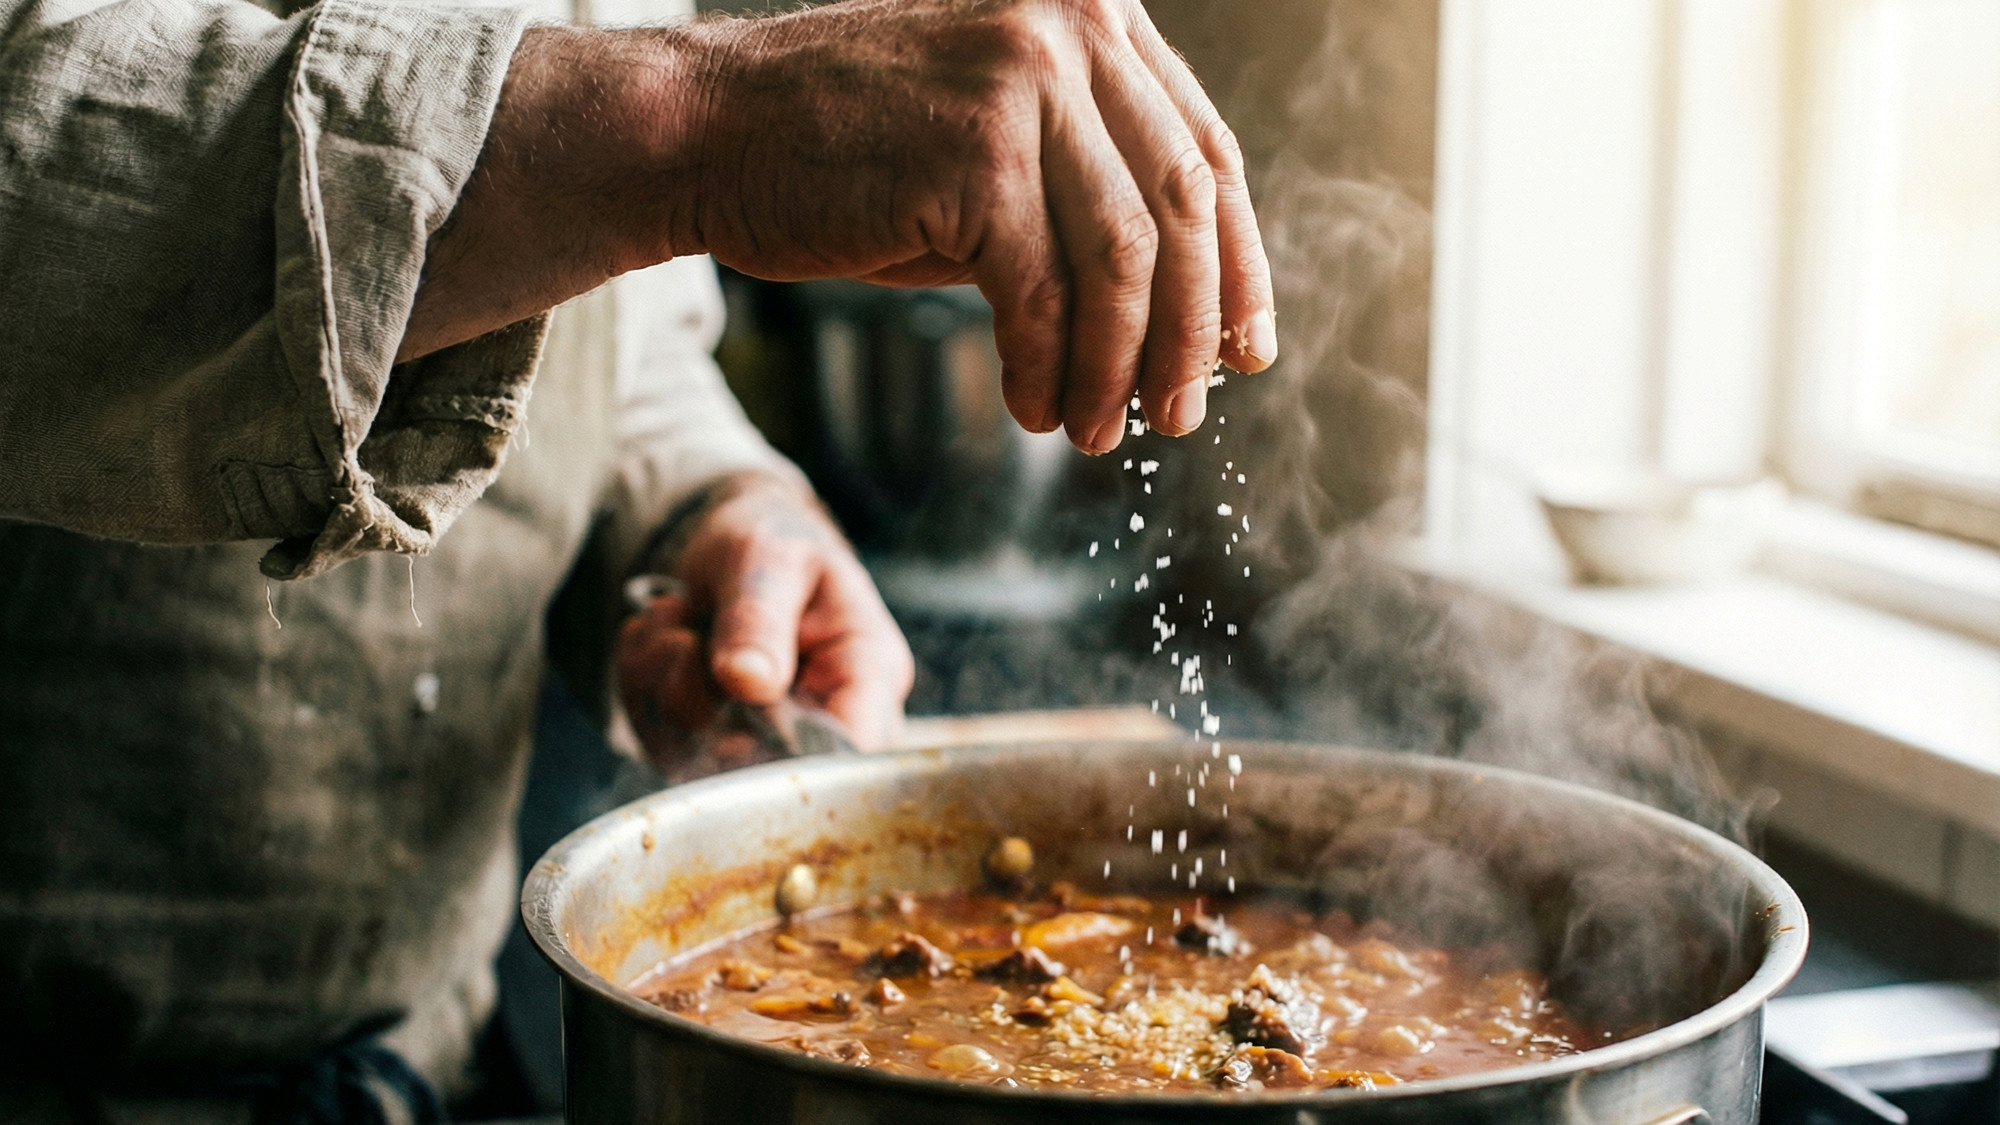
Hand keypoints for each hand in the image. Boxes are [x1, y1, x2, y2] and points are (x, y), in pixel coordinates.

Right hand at [406, 0, 1276, 453]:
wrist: (707, 135)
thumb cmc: (847, 156)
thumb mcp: (992, 153)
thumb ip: (1085, 199)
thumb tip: (1191, 317)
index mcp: (1090, 19)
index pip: (1204, 157)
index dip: (1239, 269)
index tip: (1249, 353)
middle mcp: (1070, 28)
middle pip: (1182, 210)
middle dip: (1193, 333)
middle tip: (1182, 417)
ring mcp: (1024, 81)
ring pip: (1124, 261)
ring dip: (1122, 366)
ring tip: (1105, 435)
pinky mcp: (975, 152)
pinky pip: (1043, 294)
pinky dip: (1049, 367)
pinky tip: (1036, 410)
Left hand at [615, 474, 912, 772]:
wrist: (736, 544)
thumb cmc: (776, 541)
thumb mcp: (771, 558)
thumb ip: (760, 616)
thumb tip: (749, 682)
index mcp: (868, 673)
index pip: (860, 749)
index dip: (799, 761)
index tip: (735, 725)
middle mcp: (825, 720)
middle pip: (769, 771)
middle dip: (703, 707)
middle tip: (683, 640)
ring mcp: (767, 740)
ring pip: (700, 761)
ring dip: (662, 688)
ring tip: (673, 621)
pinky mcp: (714, 744)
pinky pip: (660, 742)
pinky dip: (642, 687)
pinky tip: (660, 637)